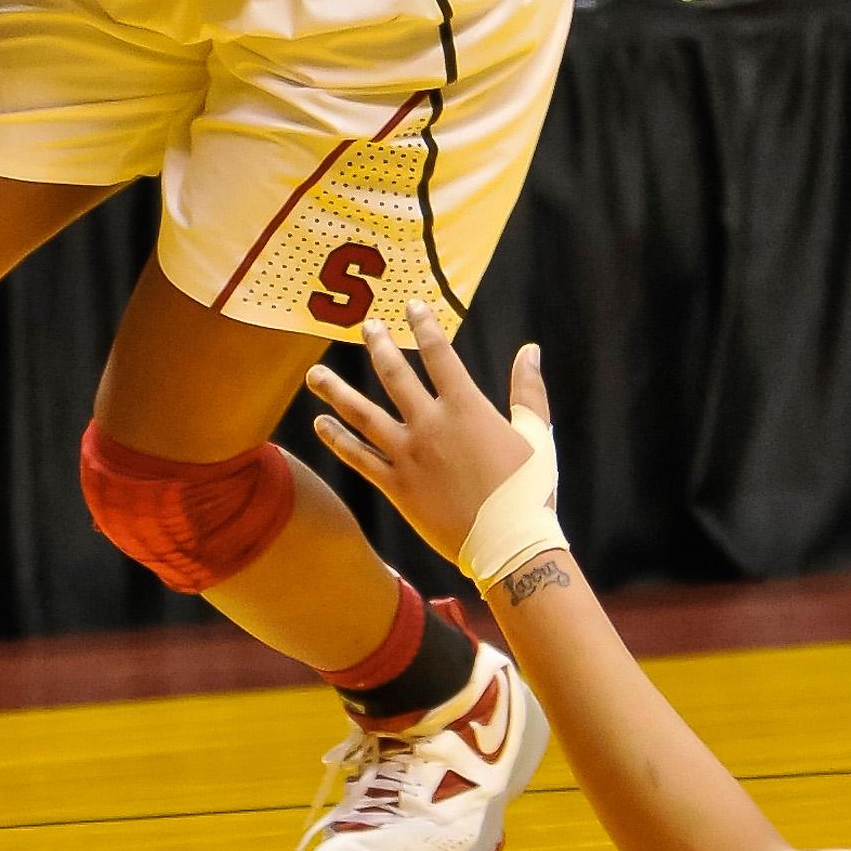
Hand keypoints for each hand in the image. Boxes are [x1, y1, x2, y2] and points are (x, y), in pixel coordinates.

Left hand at [305, 305, 553, 569]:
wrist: (510, 546)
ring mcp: (409, 456)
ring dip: (336, 391)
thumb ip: (528, 390)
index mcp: (466, 408)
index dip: (424, 326)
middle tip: (366, 326)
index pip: (439, 355)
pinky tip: (321, 424)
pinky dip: (337, 440)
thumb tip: (530, 350)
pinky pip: (359, 458)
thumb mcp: (536, 434)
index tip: (411, 305)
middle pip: (394, 375)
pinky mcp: (396, 487)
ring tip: (315, 374)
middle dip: (379, 345)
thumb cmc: (529, 491)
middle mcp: (430, 425)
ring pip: (362, 415)